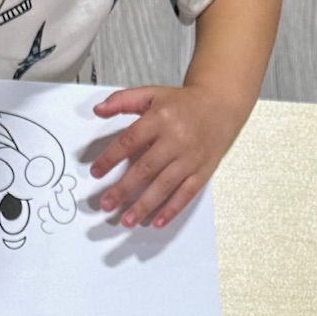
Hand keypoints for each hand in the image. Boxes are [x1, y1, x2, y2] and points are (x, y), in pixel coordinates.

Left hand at [89, 83, 242, 228]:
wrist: (220, 105)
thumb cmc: (183, 103)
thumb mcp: (152, 93)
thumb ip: (123, 100)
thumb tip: (98, 110)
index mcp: (160, 118)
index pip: (129, 140)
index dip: (110, 158)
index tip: (96, 172)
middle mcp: (176, 139)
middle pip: (145, 168)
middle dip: (123, 189)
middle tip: (106, 204)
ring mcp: (190, 157)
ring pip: (164, 185)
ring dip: (144, 205)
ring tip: (127, 220)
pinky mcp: (203, 171)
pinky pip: (186, 194)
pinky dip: (171, 209)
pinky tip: (157, 222)